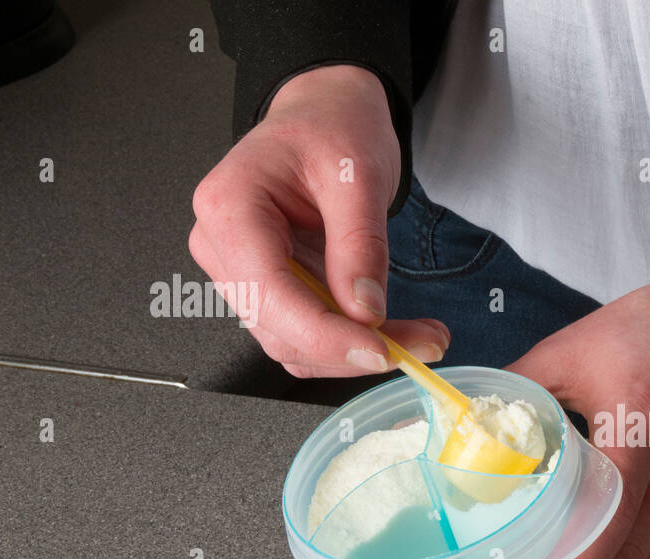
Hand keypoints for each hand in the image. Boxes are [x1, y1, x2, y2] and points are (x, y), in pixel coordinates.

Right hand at [189, 65, 448, 376]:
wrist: (326, 115)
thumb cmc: (332, 127)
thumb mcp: (359, 174)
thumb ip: (360, 244)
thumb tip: (365, 310)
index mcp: (230, 208)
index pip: (269, 294)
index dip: (325, 335)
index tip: (381, 351)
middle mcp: (223, 246)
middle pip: (282, 330)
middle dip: (354, 349)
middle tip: (426, 344)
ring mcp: (243, 272)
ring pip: (296, 344)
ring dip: (359, 353)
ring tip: (422, 338)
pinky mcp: (271, 288)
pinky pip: (308, 334)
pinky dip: (353, 341)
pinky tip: (394, 331)